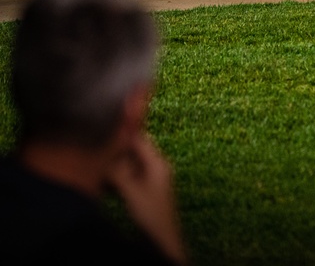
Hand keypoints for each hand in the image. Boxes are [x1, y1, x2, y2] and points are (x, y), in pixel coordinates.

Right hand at [107, 134, 186, 263]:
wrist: (163, 239)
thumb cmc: (152, 215)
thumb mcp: (131, 191)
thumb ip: (119, 172)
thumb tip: (104, 156)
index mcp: (158, 164)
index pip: (140, 141)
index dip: (125, 133)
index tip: (108, 127)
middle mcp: (157, 168)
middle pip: (135, 152)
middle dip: (117, 150)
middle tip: (98, 147)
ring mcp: (152, 179)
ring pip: (131, 165)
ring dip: (116, 165)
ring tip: (98, 164)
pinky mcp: (146, 190)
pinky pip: (131, 177)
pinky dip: (119, 177)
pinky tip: (105, 182)